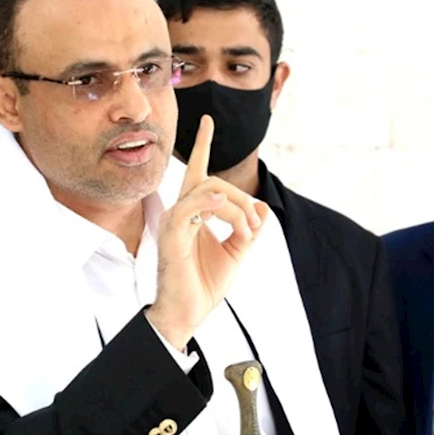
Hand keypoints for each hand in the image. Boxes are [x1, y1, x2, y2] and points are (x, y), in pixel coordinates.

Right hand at [146, 115, 269, 349]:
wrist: (187, 314)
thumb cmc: (202, 285)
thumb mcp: (235, 253)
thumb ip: (248, 229)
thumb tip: (262, 208)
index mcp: (193, 216)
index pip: (199, 174)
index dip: (203, 145)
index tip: (207, 120)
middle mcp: (181, 214)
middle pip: (214, 183)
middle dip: (243, 200)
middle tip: (255, 228)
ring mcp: (174, 223)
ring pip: (207, 191)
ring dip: (236, 208)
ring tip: (246, 232)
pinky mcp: (171, 235)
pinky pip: (191, 207)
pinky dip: (214, 205)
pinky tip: (228, 211)